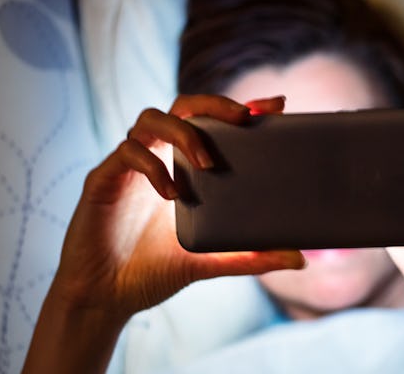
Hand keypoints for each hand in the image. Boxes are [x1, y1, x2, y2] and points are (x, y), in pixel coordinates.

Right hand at [51, 94, 304, 318]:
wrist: (106, 297)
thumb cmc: (155, 271)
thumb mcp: (210, 261)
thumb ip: (250, 257)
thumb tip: (300, 260)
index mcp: (183, 168)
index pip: (211, 123)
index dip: (239, 107)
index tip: (274, 106)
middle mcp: (157, 158)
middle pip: (182, 106)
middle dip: (214, 104)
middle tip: (243, 118)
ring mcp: (129, 167)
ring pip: (150, 119)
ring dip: (183, 133)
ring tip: (207, 163)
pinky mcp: (103, 180)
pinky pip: (126, 154)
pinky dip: (152, 166)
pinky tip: (171, 193)